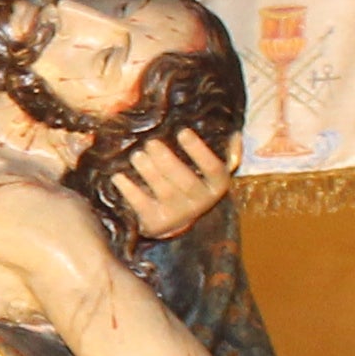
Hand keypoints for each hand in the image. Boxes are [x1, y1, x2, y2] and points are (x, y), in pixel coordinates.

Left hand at [110, 131, 237, 241]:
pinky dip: (129, 190)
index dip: (199, 151)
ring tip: (137, 156)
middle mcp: (200, 203)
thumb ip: (223, 152)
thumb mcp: (206, 169)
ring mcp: (178, 215)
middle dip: (167, 161)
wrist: (173, 220)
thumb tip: (235, 134)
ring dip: (149, 172)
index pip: (214, 169)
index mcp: (216, 186)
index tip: (183, 132)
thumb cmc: (188, 182)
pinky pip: (142, 205)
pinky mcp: (155, 223)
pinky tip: (119, 176)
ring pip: (164, 192)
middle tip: (151, 143)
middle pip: (186, 182)